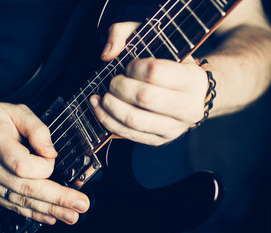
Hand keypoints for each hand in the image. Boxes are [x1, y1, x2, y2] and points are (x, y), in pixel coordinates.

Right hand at [0, 103, 89, 224]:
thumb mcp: (15, 110)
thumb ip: (36, 129)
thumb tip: (51, 152)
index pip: (22, 165)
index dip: (44, 165)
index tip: (50, 156)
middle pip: (25, 188)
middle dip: (57, 198)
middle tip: (80, 204)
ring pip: (21, 201)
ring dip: (49, 210)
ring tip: (72, 216)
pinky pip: (13, 206)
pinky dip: (34, 213)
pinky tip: (50, 217)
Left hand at [91, 22, 207, 145]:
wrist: (190, 94)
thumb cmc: (169, 64)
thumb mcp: (156, 38)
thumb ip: (126, 32)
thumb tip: (107, 54)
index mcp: (193, 80)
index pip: (155, 71)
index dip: (134, 67)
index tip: (130, 66)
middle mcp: (189, 107)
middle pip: (143, 97)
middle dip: (119, 86)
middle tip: (115, 81)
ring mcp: (175, 128)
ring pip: (133, 119)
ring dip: (110, 105)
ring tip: (105, 95)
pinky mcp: (159, 140)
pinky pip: (127, 134)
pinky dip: (107, 120)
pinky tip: (99, 107)